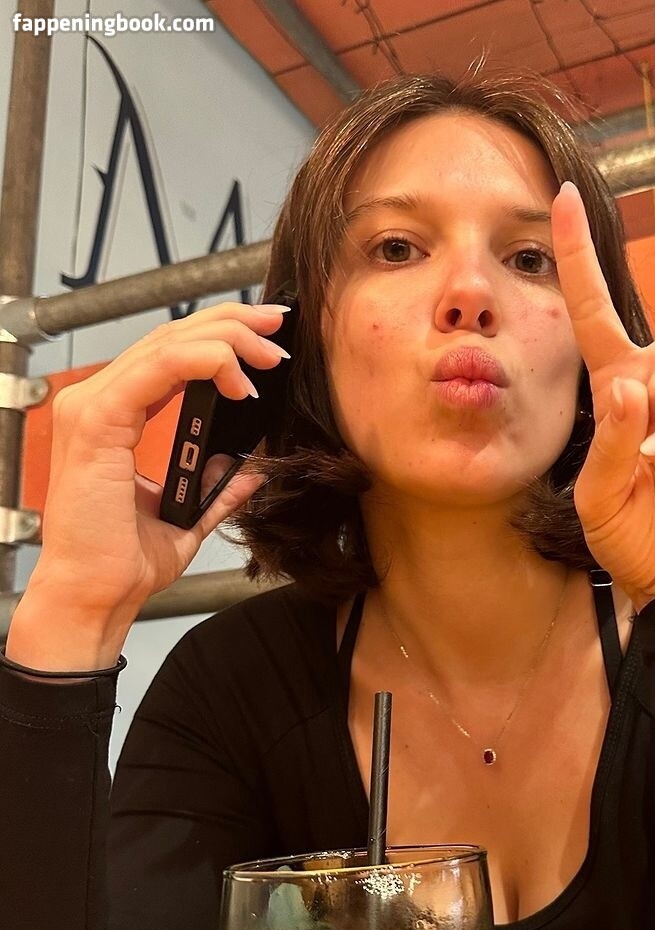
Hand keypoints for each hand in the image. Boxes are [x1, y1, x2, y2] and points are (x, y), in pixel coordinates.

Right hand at [8, 302, 289, 668]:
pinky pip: (157, 370)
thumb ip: (217, 488)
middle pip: (169, 338)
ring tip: (270, 352)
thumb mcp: (187, 515)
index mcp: (113, 418)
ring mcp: (92, 408)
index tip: (266, 342)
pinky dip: (203, 363)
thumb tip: (251, 470)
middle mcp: (97, 404)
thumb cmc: (125, 560)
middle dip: (231, 325)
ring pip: (167, 345)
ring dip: (227, 340)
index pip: (168, 356)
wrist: (97, 594)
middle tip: (278, 327)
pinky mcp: (97, 422)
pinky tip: (238, 377)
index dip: (218, 337)